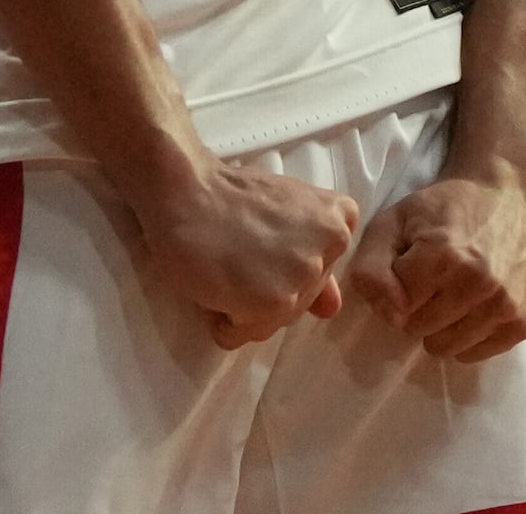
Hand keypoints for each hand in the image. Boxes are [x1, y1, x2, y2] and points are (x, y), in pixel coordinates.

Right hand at [133, 158, 361, 348]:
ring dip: (239, 306)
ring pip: (268, 323)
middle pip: (295, 303)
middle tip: (238, 252)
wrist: (185, 189)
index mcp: (340, 223)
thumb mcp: (286, 214)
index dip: (281, 266)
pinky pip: (238, 335)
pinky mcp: (273, 304)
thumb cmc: (227, 196)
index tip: (262, 240)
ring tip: (225, 264)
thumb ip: (315, 260)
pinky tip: (213, 282)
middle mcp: (332, 249)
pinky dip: (218, 320)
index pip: (318, 276)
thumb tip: (332, 309)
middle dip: (263, 290)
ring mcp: (305, 277)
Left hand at [344, 173, 525, 361]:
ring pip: (447, 347)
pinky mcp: (523, 322)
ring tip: (454, 293)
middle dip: (419, 309)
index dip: (398, 290)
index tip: (411, 269)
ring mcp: (504, 304)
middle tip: (435, 280)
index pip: (396, 308)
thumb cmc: (446, 207)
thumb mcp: (394, 221)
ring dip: (443, 326)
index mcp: (442, 256)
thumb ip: (371, 268)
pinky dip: (469, 336)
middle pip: (419, 329)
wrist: (511, 193)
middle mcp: (478, 283)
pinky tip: (475, 306)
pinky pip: (475, 353)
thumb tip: (387, 315)